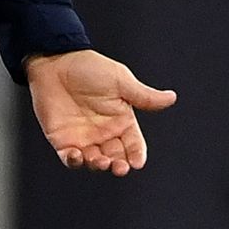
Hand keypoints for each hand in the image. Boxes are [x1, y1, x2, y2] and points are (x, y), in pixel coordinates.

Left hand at [26, 50, 176, 176]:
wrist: (56, 61)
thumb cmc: (90, 68)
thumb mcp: (120, 81)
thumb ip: (143, 96)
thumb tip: (172, 98)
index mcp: (121, 120)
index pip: (134, 145)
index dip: (137, 155)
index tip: (137, 162)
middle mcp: (104, 133)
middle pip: (116, 158)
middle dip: (119, 165)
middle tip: (120, 167)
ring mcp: (83, 138)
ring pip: (95, 162)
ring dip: (99, 165)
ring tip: (100, 161)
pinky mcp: (62, 140)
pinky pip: (69, 159)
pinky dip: (74, 162)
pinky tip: (77, 156)